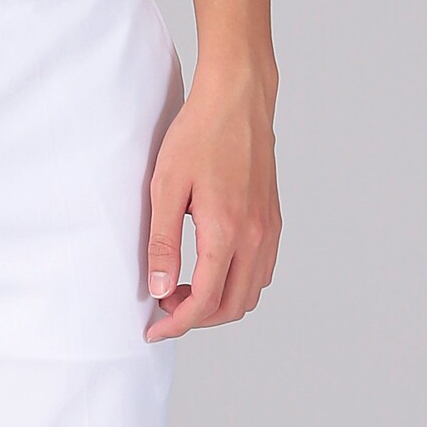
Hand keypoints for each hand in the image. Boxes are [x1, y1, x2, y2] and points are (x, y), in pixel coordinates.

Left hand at [145, 66, 281, 342]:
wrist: (238, 97)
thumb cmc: (199, 134)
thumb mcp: (165, 189)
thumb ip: (162, 244)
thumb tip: (159, 289)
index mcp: (228, 232)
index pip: (205, 302)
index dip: (176, 324)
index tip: (153, 329)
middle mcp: (256, 236)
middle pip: (231, 307)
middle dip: (196, 318)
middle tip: (164, 305)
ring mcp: (269, 229)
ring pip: (250, 293)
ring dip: (217, 303)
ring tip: (183, 288)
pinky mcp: (273, 219)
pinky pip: (260, 271)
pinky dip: (236, 284)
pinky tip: (209, 270)